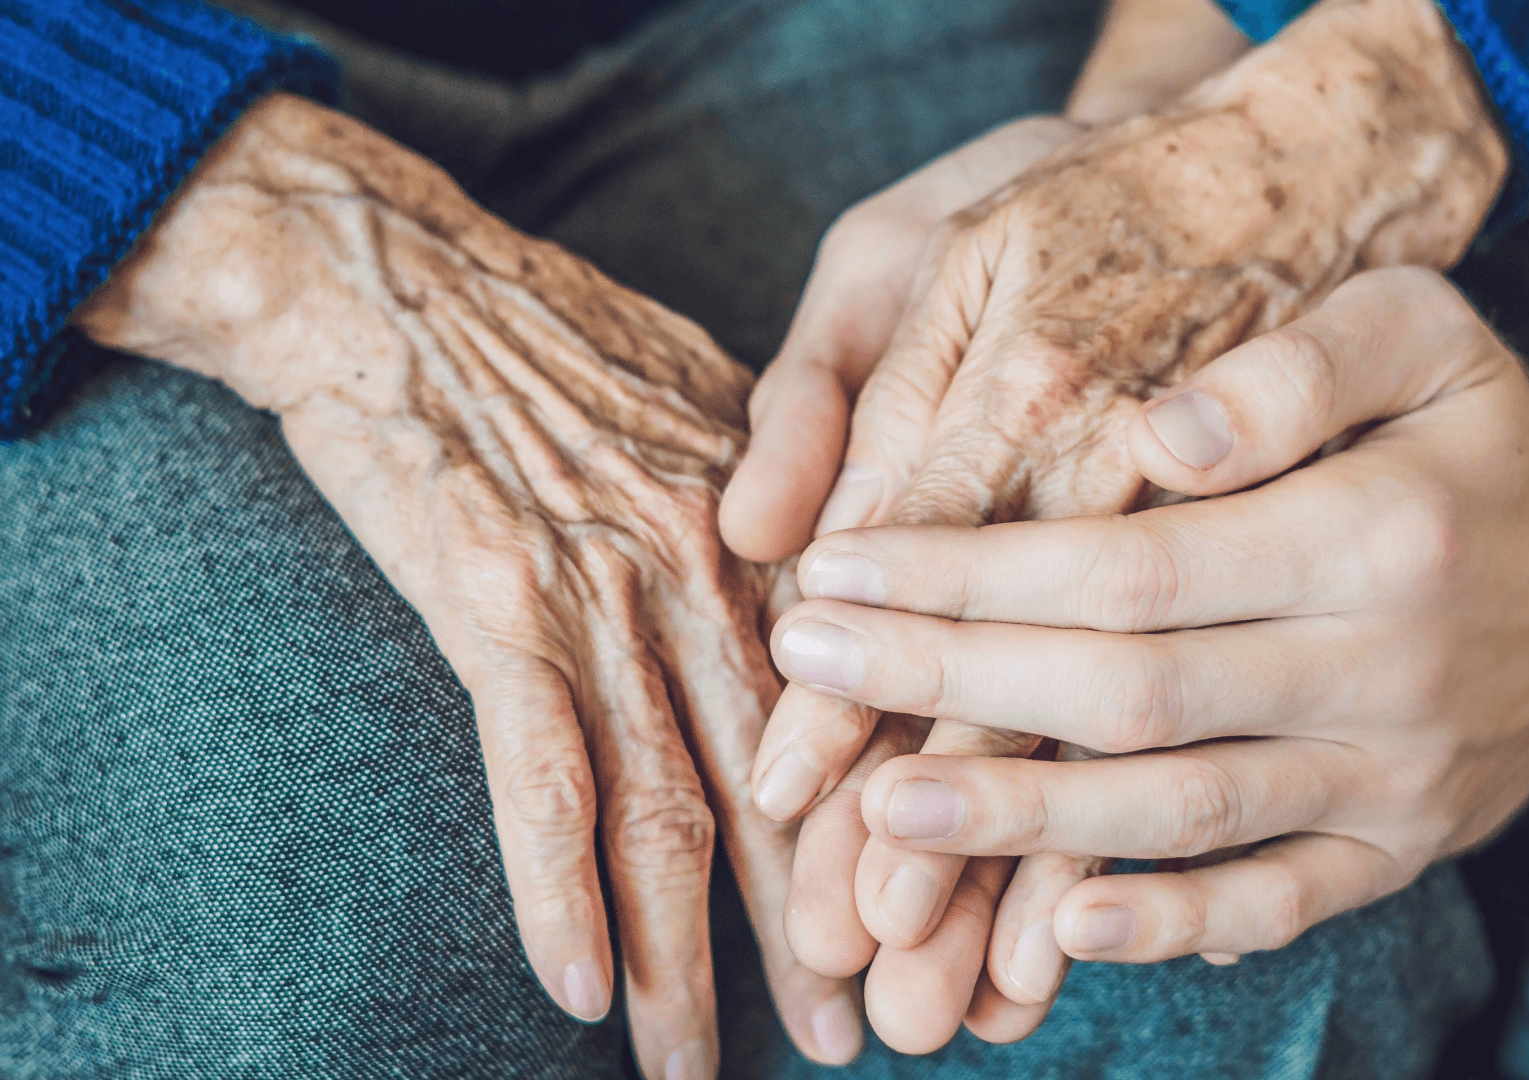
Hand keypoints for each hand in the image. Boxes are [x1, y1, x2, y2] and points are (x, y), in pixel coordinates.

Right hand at [75, 95, 857, 1076]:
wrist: (396, 276)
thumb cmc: (553, 339)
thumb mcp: (710, 405)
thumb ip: (780, 516)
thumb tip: (823, 604)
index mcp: (783, 527)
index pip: (866, 708)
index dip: (898, 829)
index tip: (929, 925)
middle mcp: (720, 566)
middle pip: (792, 781)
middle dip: (823, 924)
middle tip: (867, 1036)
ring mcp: (611, 586)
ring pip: (671, 804)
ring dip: (691, 957)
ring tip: (700, 1070)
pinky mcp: (497, 601)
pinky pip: (539, 774)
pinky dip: (558, 891)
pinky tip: (578, 989)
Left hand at [744, 0, 1507, 1052]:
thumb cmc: (1482, 435)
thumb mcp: (1422, 330)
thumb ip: (1289, 366)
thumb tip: (1155, 436)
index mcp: (1376, 530)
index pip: (1129, 565)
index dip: (970, 576)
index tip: (840, 570)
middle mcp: (1385, 670)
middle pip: (1126, 695)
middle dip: (947, 688)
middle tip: (808, 671)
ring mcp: (1396, 780)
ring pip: (1179, 816)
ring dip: (1018, 824)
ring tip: (874, 814)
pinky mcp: (1399, 850)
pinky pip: (1275, 903)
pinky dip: (1167, 925)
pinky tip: (1055, 925)